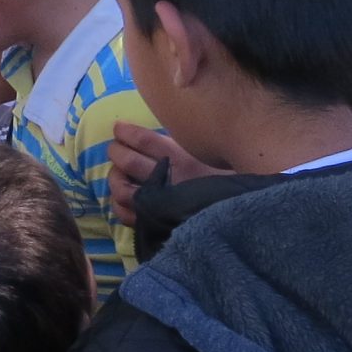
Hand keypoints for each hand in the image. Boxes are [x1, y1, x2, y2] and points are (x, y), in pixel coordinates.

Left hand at [106, 123, 223, 226]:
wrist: (238, 216)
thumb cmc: (227, 182)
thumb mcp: (211, 157)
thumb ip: (187, 146)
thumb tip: (156, 137)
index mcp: (182, 159)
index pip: (144, 140)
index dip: (126, 132)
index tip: (118, 127)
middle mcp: (167, 180)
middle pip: (128, 161)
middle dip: (116, 151)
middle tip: (115, 148)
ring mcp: (158, 205)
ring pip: (122, 189)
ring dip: (114, 177)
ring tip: (117, 172)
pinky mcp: (154, 224)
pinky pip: (126, 214)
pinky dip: (118, 204)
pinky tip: (122, 198)